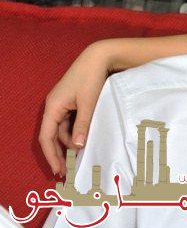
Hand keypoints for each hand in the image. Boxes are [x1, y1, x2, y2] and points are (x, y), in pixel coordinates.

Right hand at [38, 43, 110, 175]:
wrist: (98, 58)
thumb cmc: (91, 78)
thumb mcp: (88, 104)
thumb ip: (82, 126)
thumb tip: (76, 147)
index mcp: (53, 107)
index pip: (46, 137)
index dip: (51, 155)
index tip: (59, 170)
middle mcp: (54, 107)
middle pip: (52, 135)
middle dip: (59, 153)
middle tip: (68, 170)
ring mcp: (62, 104)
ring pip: (62, 130)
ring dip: (69, 143)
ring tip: (79, 157)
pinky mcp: (72, 102)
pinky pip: (70, 122)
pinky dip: (75, 132)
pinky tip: (83, 141)